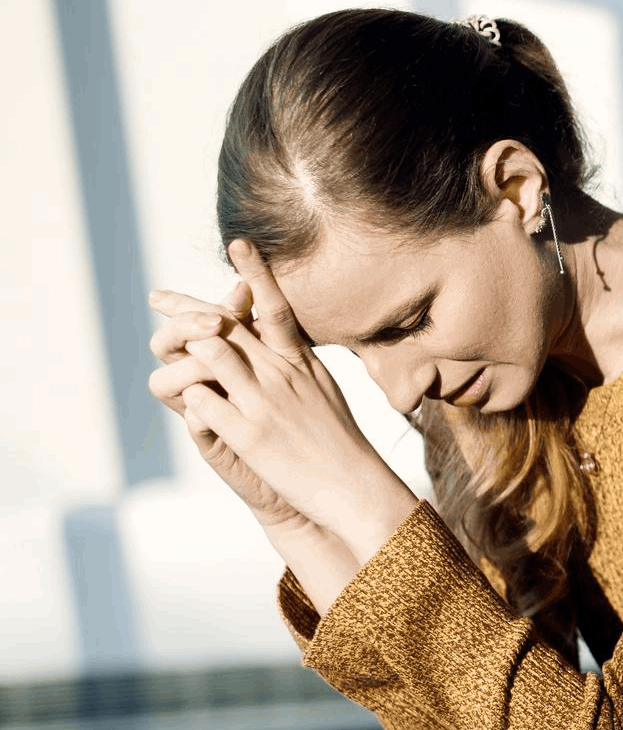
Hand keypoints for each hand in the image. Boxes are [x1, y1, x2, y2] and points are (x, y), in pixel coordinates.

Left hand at [155, 241, 418, 563]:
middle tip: (159, 295)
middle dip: (187, 308)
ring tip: (172, 355)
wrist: (355, 486)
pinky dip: (190, 398)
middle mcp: (281, 374)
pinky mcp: (248, 434)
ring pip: (209, 354)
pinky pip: (201, 402)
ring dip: (185, 355)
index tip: (238, 243)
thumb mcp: (324, 391)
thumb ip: (297, 364)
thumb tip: (284, 340)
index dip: (257, 272)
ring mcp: (263, 402)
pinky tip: (189, 401)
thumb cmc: (340, 442)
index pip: (275, 306)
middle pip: (227, 325)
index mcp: (300, 362)